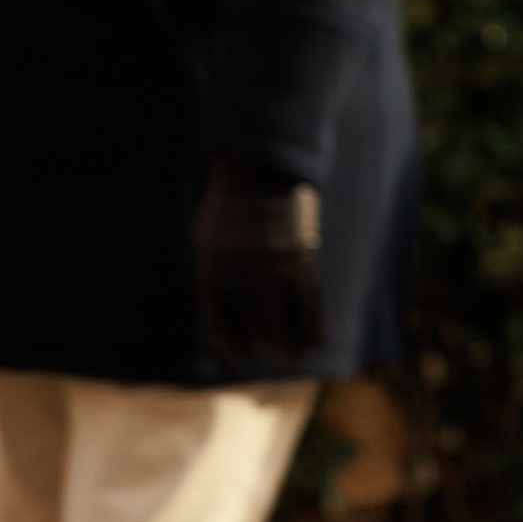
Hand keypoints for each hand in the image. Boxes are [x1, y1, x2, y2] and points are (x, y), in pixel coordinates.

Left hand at [192, 155, 323, 370]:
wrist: (259, 168)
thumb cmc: (231, 208)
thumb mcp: (208, 240)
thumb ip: (216, 278)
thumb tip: (228, 323)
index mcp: (211, 269)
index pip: (220, 327)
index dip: (233, 348)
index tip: (244, 354)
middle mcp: (238, 274)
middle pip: (256, 334)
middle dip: (269, 349)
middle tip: (280, 352)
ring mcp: (270, 269)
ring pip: (282, 331)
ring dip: (291, 349)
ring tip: (297, 352)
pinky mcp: (300, 263)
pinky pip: (309, 313)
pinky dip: (313, 332)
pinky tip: (314, 339)